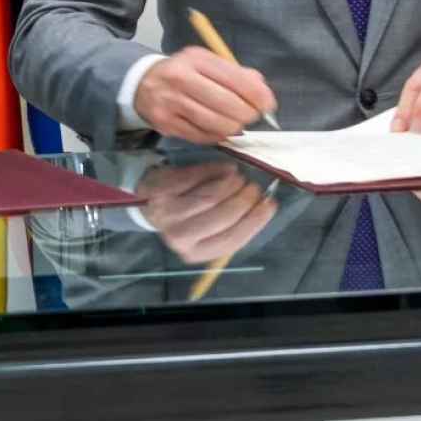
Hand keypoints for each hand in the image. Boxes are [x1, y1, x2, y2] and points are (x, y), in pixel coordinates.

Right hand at [132, 47, 276, 144]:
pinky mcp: (166, 124)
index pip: (235, 78)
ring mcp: (171, 103)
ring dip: (233, 128)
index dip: (257, 95)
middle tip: (251, 116)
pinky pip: (202, 136)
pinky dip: (216, 136)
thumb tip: (262, 92)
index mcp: (195, 59)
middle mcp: (180, 79)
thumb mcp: (207, 63)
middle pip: (227, 104)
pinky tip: (218, 129)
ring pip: (216, 124)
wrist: (142, 84)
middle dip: (247, 114)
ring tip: (235, 123)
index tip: (267, 105)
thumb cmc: (183, 73)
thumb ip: (237, 74)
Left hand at [135, 161, 277, 264]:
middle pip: (222, 216)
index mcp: (196, 252)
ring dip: (231, 184)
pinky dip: (215, 170)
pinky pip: (195, 177)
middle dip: (244, 199)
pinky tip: (227, 168)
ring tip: (241, 178)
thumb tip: (264, 204)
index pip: (232, 239)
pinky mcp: (161, 190)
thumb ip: (233, 224)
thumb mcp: (207, 232)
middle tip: (255, 187)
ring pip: (209, 196)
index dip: (254, 220)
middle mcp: (180, 237)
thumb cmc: (188, 218)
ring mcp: (168, 213)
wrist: (150, 204)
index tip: (270, 203)